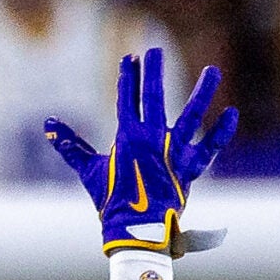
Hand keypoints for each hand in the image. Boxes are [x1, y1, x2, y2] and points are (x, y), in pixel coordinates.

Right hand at [44, 50, 235, 256]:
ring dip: (202, 92)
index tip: (130, 59)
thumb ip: (70, 146)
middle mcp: (152, 139)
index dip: (128, 77)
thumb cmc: (111, 201)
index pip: (126, 99)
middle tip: (156, 51)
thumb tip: (48, 124)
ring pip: (191, 116)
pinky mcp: (190, 167)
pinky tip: (231, 113)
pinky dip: (221, 132)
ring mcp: (174, 152)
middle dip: (153, 72)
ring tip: (212, 71)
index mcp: (127, 137)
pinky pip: (210, 147)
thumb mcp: (90, 170)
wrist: (135, 229)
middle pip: (153, 97)